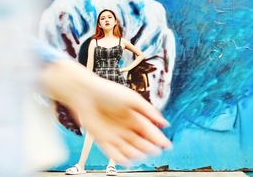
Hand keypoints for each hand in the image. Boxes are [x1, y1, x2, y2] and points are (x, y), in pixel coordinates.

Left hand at [41, 61, 171, 165]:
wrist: (85, 92)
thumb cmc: (108, 91)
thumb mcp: (133, 98)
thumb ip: (149, 111)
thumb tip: (164, 123)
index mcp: (134, 116)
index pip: (149, 130)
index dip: (158, 138)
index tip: (167, 145)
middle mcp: (125, 127)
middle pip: (140, 142)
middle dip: (148, 147)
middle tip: (154, 150)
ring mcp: (114, 134)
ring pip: (128, 149)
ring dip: (136, 154)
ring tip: (141, 154)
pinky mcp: (102, 139)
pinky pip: (113, 153)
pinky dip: (120, 157)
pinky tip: (128, 160)